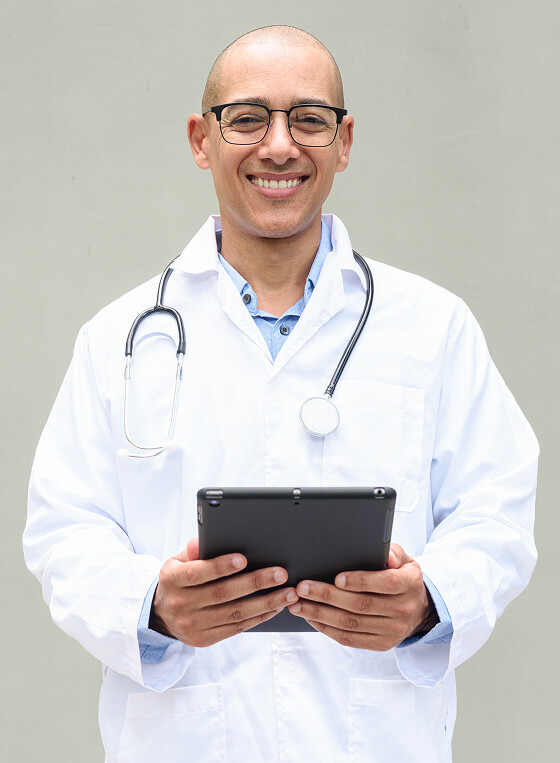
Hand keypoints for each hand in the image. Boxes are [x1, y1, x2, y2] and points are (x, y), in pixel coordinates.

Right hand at [150, 538, 298, 646]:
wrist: (163, 615)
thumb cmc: (179, 580)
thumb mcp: (178, 561)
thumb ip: (193, 550)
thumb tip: (201, 541)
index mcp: (172, 580)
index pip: (197, 573)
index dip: (220, 566)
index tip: (243, 558)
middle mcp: (180, 604)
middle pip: (222, 594)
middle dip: (255, 583)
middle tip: (280, 574)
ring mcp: (193, 625)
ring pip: (234, 614)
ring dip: (265, 603)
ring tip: (288, 593)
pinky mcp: (205, 639)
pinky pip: (237, 628)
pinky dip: (259, 617)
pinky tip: (275, 607)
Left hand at [289, 543, 437, 650]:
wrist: (417, 608)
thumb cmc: (401, 576)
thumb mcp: (405, 559)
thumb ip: (394, 552)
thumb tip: (386, 555)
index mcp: (410, 584)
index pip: (387, 583)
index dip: (361, 581)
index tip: (337, 577)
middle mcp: (403, 610)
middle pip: (361, 605)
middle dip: (328, 596)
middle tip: (303, 588)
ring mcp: (392, 631)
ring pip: (351, 624)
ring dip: (321, 614)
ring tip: (298, 604)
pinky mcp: (381, 644)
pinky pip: (350, 639)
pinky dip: (327, 629)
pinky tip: (311, 617)